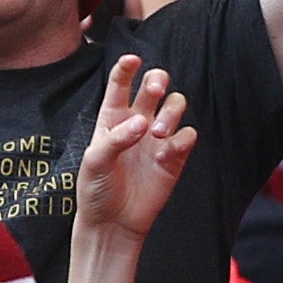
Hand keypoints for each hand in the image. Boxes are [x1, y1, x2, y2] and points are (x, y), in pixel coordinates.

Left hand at [70, 66, 193, 248]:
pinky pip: (188, 135)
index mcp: (113, 116)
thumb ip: (116, 138)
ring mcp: (158, 137)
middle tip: (154, 91)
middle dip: (158, 80)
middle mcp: (138, 121)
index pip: (121, 82)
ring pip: (176, 105)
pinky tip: (163, 157)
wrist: (113, 222)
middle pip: (155, 85)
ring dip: (171, 112)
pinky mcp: (174, 156)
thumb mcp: (95, 162)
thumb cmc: (96, 189)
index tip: (133, 60)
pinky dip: (180, 141)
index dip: (127, 67)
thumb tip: (142, 121)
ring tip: (157, 133)